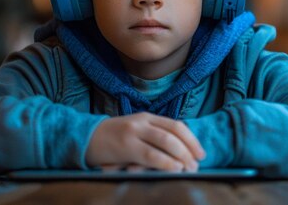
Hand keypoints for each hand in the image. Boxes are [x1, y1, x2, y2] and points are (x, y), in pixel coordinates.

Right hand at [85, 112, 204, 171]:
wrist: (85, 137)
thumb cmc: (114, 139)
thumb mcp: (135, 132)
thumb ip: (153, 137)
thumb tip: (180, 153)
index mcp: (147, 117)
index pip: (176, 125)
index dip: (192, 139)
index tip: (201, 154)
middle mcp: (142, 122)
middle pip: (174, 132)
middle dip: (190, 148)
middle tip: (197, 164)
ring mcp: (134, 132)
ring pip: (165, 141)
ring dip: (181, 155)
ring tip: (189, 168)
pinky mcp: (126, 146)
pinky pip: (151, 155)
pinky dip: (166, 162)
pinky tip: (174, 169)